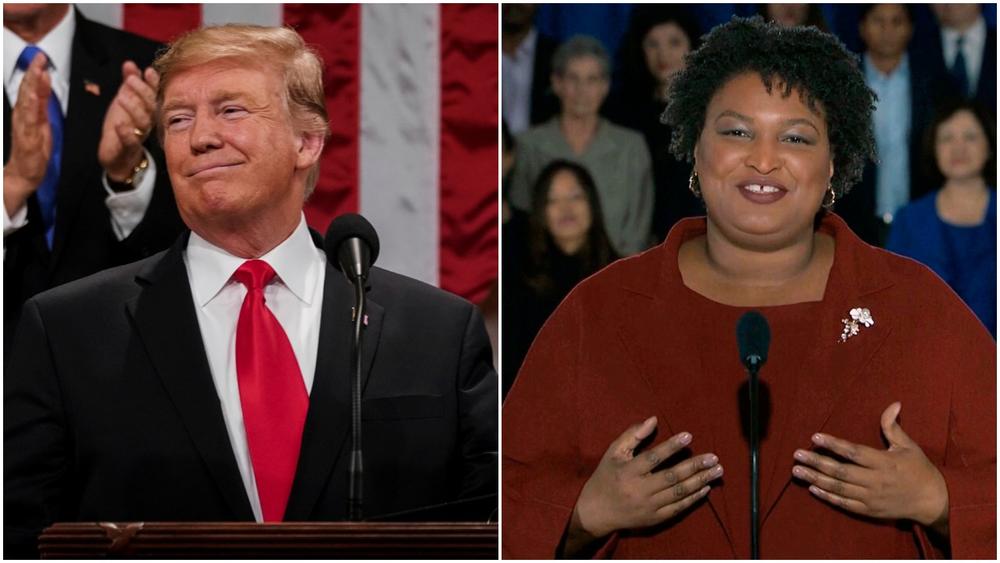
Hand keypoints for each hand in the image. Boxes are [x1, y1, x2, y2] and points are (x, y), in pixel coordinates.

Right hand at [4, 52, 51, 215]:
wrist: (26, 171)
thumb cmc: (34, 148)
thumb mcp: (42, 123)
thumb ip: (42, 105)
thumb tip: (45, 87)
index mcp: (28, 111)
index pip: (31, 88)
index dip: (35, 72)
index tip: (41, 58)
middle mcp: (23, 115)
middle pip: (26, 90)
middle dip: (33, 72)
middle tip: (39, 57)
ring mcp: (23, 125)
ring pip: (26, 101)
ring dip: (31, 85)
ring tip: (37, 71)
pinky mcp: (27, 136)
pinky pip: (28, 119)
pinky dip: (30, 106)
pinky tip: (32, 96)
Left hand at [98, 61, 158, 181]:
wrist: (117, 155)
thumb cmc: (123, 127)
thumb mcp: (124, 101)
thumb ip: (128, 83)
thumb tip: (130, 64)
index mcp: (147, 110)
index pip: (153, 94)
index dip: (152, 83)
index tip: (148, 71)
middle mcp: (147, 122)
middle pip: (151, 106)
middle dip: (142, 92)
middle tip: (131, 80)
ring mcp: (139, 135)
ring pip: (143, 122)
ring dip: (134, 109)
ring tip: (122, 97)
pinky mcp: (129, 148)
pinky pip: (131, 141)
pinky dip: (126, 132)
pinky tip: (119, 124)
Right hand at [567, 417, 721, 548]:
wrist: (596, 512)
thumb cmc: (606, 477)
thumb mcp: (613, 453)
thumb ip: (632, 435)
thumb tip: (653, 420)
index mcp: (628, 471)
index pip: (653, 457)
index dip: (671, 446)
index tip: (688, 436)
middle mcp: (639, 489)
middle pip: (672, 477)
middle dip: (695, 466)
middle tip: (714, 457)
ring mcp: (648, 506)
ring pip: (678, 492)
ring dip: (700, 481)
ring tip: (717, 471)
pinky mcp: (654, 518)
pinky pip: (678, 508)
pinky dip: (693, 498)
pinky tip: (705, 488)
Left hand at [792, 402, 948, 533]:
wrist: (933, 502)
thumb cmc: (919, 470)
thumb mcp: (909, 446)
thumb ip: (893, 427)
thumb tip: (893, 404)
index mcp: (884, 462)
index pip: (854, 452)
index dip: (834, 444)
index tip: (815, 436)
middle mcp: (876, 481)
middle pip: (841, 471)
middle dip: (817, 462)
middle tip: (796, 455)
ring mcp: (871, 497)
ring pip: (839, 488)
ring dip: (816, 478)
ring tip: (797, 470)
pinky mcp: (869, 510)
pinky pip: (845, 504)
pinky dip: (828, 497)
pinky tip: (812, 488)